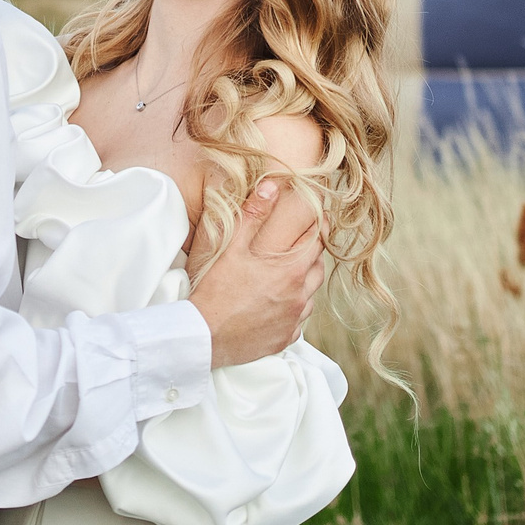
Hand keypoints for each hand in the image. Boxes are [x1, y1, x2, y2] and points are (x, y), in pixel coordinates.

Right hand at [189, 178, 325, 369]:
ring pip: (312, 293)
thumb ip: (253, 215)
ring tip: (291, 272)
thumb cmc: (217, 291)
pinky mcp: (285, 338)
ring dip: (306, 281)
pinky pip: (299, 318)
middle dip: (313, 251)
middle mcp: (299, 295)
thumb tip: (271, 186)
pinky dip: (294, 307)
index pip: (317, 240)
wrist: (205, 337)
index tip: (318, 216)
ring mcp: (294, 319)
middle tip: (303, 241)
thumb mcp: (231, 247)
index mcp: (291, 270)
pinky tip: (279, 302)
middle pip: (318, 266)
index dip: (319, 225)